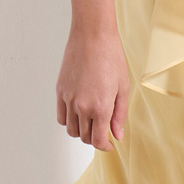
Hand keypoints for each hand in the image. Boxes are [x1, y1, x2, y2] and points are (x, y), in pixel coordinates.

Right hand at [55, 25, 130, 150]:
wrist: (92, 37)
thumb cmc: (112, 58)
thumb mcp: (123, 87)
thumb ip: (120, 114)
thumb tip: (117, 134)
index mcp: (101, 107)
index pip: (97, 140)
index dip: (104, 146)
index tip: (110, 144)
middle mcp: (82, 107)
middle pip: (84, 137)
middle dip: (95, 138)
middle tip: (104, 130)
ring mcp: (69, 100)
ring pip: (71, 130)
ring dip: (81, 131)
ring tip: (92, 122)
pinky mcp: (60, 92)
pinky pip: (61, 117)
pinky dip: (69, 121)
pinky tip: (79, 113)